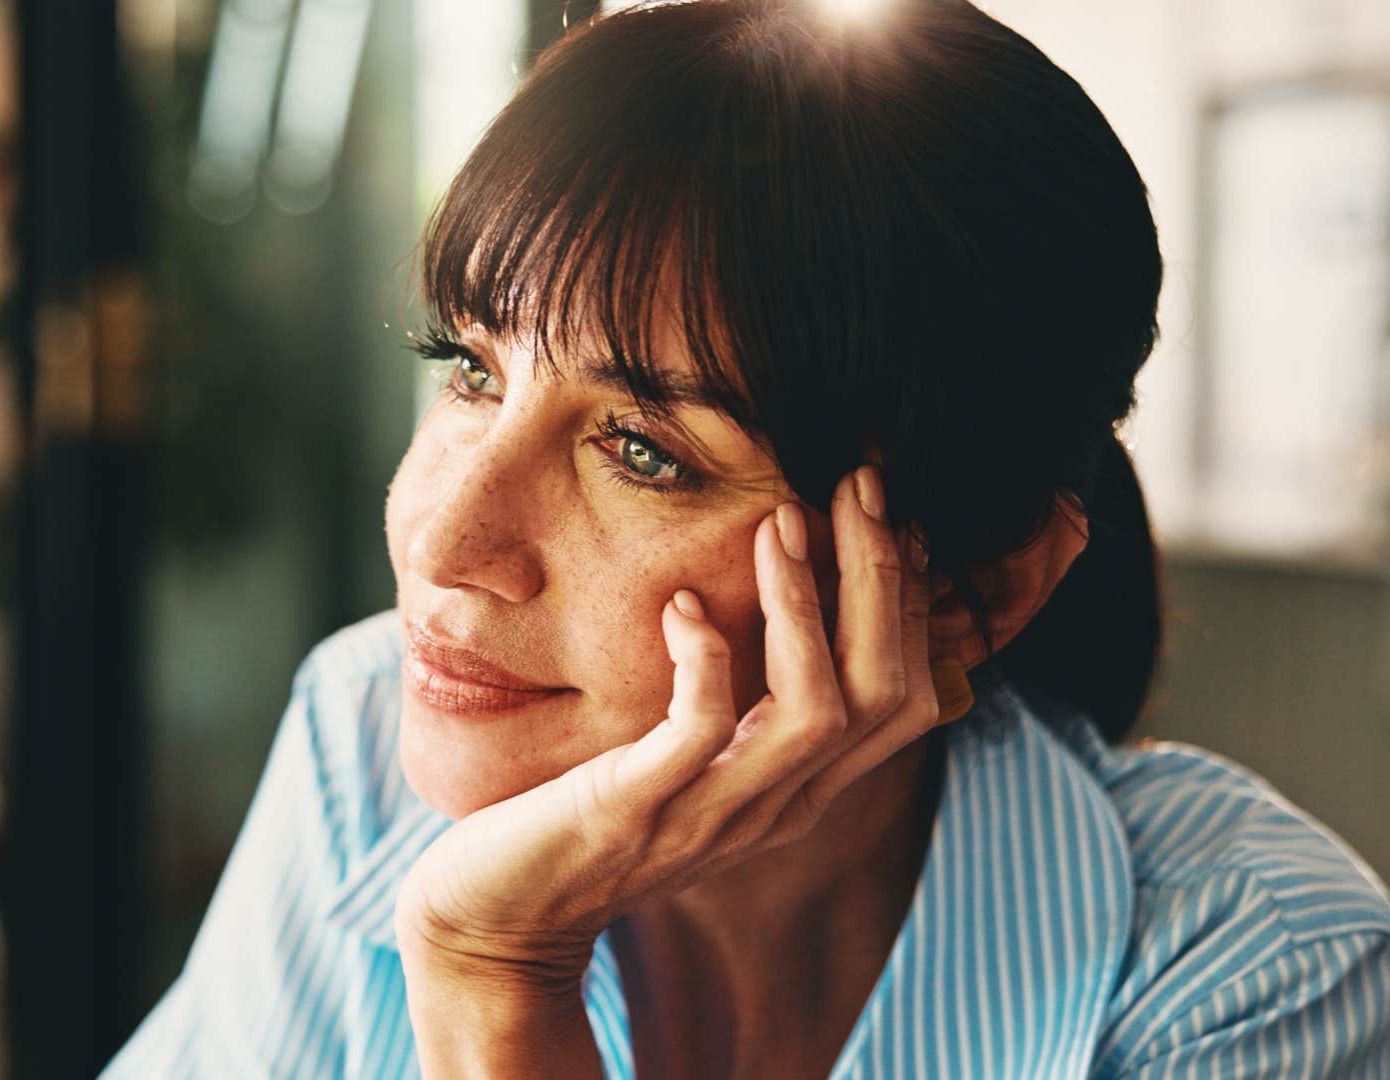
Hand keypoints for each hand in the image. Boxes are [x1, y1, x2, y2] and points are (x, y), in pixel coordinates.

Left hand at [394, 465, 942, 1002]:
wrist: (498, 918)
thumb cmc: (587, 820)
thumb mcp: (686, 765)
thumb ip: (743, 713)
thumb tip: (778, 618)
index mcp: (793, 793)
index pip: (901, 700)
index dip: (911, 605)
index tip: (890, 516)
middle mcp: (771, 808)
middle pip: (881, 694)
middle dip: (882, 580)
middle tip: (861, 486)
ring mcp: (709, 814)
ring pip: (815, 710)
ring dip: (805, 607)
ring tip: (780, 522)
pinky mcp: (636, 811)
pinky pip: (701, 731)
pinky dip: (705, 659)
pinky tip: (683, 606)